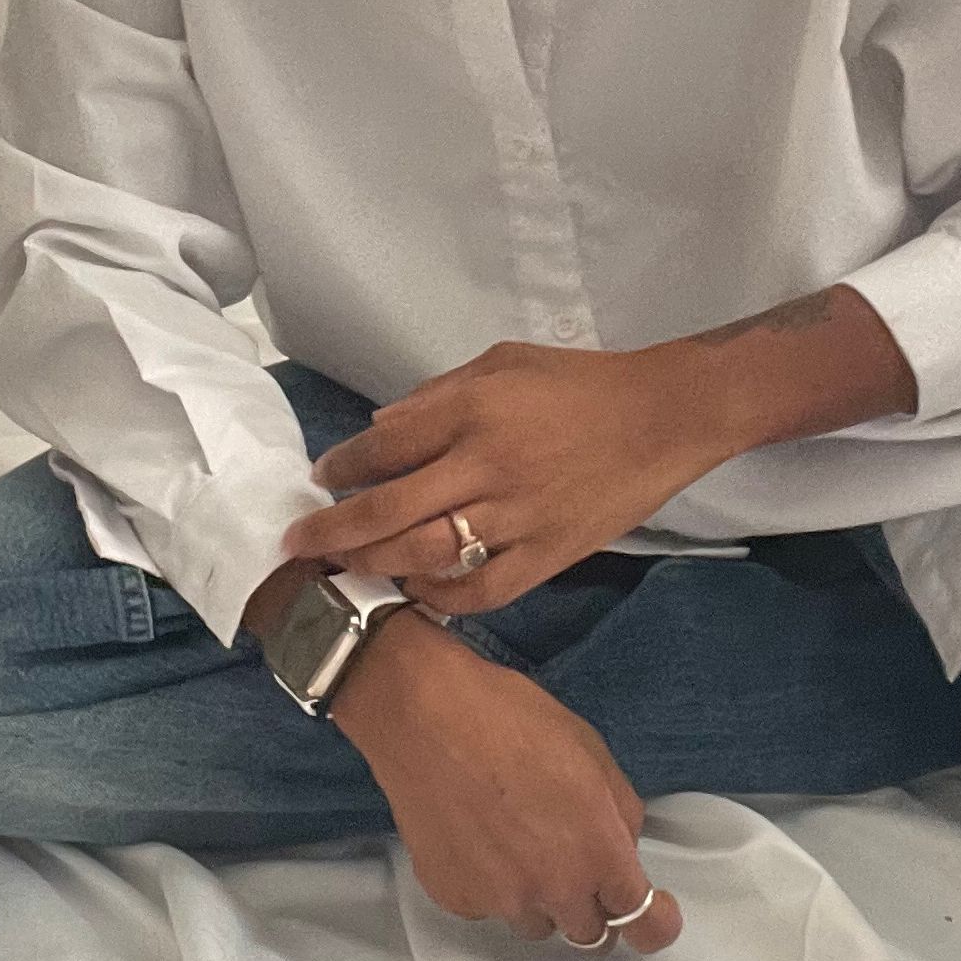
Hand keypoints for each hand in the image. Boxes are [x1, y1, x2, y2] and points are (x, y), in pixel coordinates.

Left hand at [281, 339, 721, 613]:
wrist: (662, 417)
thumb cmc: (578, 383)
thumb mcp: (502, 363)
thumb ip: (437, 394)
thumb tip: (380, 428)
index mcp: (473, 408)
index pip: (385, 445)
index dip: (342, 465)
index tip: (320, 477)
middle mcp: (486, 464)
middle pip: (389, 509)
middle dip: (332, 531)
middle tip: (298, 545)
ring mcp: (518, 515)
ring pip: (426, 554)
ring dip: (376, 564)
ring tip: (347, 570)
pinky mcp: (548, 554)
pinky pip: (482, 591)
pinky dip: (442, 597)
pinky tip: (417, 591)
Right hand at [331, 613, 681, 953]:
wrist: (425, 716)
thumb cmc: (511, 720)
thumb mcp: (591, 750)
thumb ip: (619, 812)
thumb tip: (620, 847)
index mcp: (599, 852)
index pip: (645, 926)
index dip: (656, 924)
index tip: (654, 911)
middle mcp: (554, 891)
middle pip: (590, 934)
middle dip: (590, 902)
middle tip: (569, 855)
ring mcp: (501, 902)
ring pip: (536, 924)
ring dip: (538, 896)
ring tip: (512, 836)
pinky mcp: (457, 899)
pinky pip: (487, 907)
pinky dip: (489, 882)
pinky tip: (475, 833)